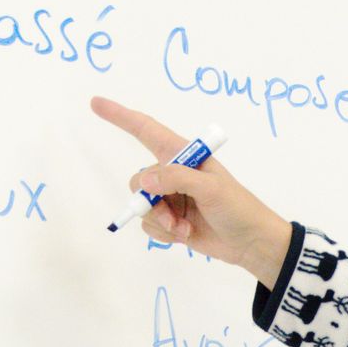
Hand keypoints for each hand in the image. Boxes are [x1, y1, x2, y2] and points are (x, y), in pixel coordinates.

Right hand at [89, 96, 291, 284]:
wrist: (251, 243)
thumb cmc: (238, 208)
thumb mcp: (211, 188)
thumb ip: (176, 179)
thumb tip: (144, 181)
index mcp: (184, 156)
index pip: (146, 131)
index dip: (121, 116)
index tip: (96, 103)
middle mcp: (173, 175)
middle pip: (139, 181)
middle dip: (151, 202)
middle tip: (173, 216)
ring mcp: (171, 199)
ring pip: (143, 207)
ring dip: (160, 221)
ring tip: (184, 228)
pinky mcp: (171, 221)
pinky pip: (150, 226)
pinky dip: (164, 234)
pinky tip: (185, 235)